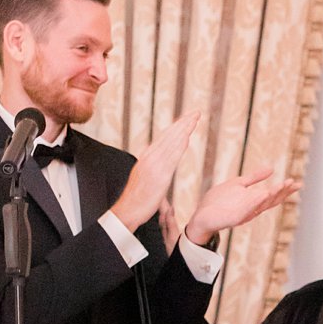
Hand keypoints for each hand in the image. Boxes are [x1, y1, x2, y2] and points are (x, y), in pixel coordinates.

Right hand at [110, 111, 199, 232]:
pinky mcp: (159, 176)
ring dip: (184, 129)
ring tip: (195, 119)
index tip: (188, 119)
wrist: (126, 211)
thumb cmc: (137, 198)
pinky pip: (170, 158)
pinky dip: (178, 146)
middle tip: (196, 112)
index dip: (177, 127)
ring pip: (171, 143)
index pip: (164, 138)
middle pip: (169, 136)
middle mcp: (150, 158)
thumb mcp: (146, 177)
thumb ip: (156, 167)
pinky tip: (186, 138)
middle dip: (183, 123)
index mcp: (147, 157)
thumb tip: (165, 163)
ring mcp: (154, 166)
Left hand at [184, 164, 296, 245]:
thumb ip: (254, 177)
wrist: (202, 215)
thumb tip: (272, 168)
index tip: (296, 183)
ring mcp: (244, 214)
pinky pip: (247, 209)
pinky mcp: (234, 217)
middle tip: (295, 184)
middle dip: (283, 192)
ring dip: (272, 195)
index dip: (285, 190)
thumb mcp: (239, 184)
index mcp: (254, 202)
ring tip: (283, 185)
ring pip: (261, 204)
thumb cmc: (219, 201)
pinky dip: (256, 202)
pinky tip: (263, 193)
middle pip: (271, 201)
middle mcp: (252, 209)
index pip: (273, 195)